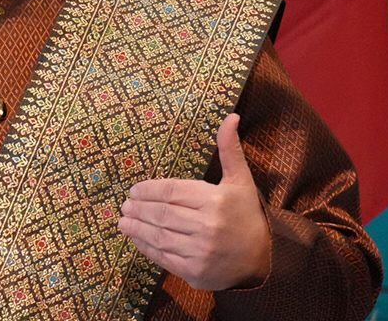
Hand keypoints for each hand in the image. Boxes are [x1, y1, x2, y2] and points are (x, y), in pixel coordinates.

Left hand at [118, 113, 270, 290]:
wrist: (264, 259)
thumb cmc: (246, 214)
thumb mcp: (240, 180)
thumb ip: (230, 149)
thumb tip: (231, 116)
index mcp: (216, 200)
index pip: (172, 191)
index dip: (149, 190)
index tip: (134, 190)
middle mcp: (208, 226)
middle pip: (162, 213)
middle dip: (139, 209)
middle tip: (125, 205)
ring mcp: (201, 251)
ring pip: (159, 236)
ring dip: (137, 229)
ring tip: (123, 222)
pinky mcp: (195, 272)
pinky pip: (164, 258)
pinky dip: (146, 248)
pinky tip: (136, 240)